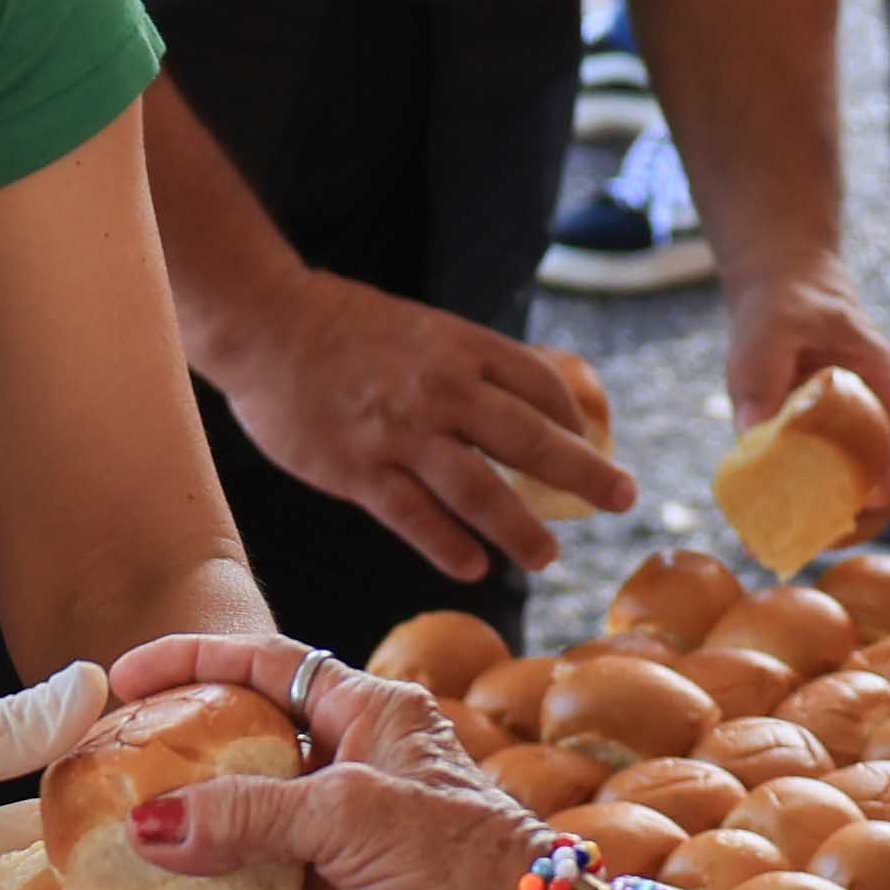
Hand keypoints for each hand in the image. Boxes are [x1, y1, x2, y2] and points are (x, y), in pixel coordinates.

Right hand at [98, 628, 534, 889]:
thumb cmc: (463, 858)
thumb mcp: (349, 813)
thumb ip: (245, 814)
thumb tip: (150, 828)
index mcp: (371, 714)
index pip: (269, 666)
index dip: (195, 662)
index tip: (124, 677)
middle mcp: (352, 772)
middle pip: (243, 754)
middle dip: (175, 767)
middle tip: (104, 775)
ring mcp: (340, 848)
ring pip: (241, 840)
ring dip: (185, 854)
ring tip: (113, 857)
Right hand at [197, 261, 629, 582]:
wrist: (265, 322)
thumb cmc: (345, 327)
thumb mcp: (423, 329)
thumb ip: (471, 364)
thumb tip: (531, 396)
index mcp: (462, 349)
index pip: (541, 386)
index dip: (575, 419)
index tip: (591, 445)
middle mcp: (442, 391)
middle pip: (530, 440)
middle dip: (584, 475)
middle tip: (624, 499)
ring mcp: (400, 434)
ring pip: (479, 489)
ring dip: (521, 529)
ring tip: (548, 558)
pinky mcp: (357, 469)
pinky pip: (414, 516)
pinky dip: (448, 545)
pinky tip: (474, 566)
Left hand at [721, 280, 889, 528]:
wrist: (784, 293)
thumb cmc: (784, 307)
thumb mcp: (767, 335)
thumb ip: (761, 380)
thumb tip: (750, 438)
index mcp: (887, 385)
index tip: (870, 496)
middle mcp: (883, 417)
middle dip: (869, 519)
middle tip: (821, 538)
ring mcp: (859, 435)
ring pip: (870, 494)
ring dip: (842, 525)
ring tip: (793, 542)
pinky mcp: (829, 447)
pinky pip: (835, 487)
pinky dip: (813, 512)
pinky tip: (773, 526)